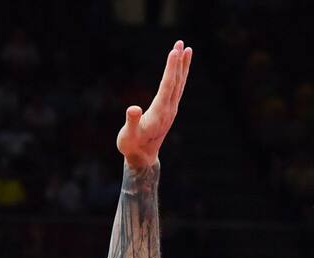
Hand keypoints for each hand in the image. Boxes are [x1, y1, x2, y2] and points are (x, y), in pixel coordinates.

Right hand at [116, 40, 192, 168]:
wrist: (143, 158)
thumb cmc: (131, 146)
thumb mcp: (127, 137)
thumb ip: (130, 123)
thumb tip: (132, 109)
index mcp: (159, 113)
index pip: (167, 86)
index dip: (171, 69)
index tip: (174, 52)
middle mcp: (169, 109)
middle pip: (176, 81)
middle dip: (178, 62)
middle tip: (180, 43)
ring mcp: (171, 109)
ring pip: (179, 83)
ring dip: (183, 66)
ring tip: (186, 49)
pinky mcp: (169, 109)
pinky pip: (177, 88)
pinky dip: (180, 75)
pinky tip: (181, 66)